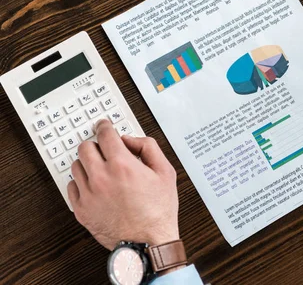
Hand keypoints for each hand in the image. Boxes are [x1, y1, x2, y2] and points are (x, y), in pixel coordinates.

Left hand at [67, 120, 178, 249]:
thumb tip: (131, 140)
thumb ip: (149, 148)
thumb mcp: (165, 172)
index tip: (104, 126)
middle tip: (103, 148)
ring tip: (100, 169)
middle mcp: (102, 178)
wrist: (148, 242)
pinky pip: (72, 187)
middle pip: (85, 147)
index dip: (105, 127)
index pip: (105, 135)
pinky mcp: (81, 210)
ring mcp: (88, 194)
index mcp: (122, 165)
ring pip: (76, 166)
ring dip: (87, 163)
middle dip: (95, 144)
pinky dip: (81, 182)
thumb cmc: (158, 211)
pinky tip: (94, 185)